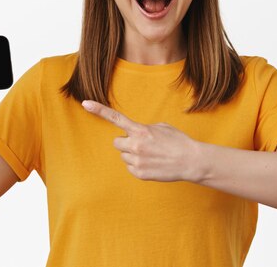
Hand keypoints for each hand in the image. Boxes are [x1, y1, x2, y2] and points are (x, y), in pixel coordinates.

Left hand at [82, 100, 200, 182]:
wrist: (191, 161)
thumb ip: (144, 129)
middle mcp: (135, 145)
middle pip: (117, 142)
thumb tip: (135, 135)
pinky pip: (130, 168)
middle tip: (142, 144)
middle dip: (126, 142)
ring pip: (124, 156)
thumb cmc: (178, 141)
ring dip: (133, 155)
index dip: (99, 110)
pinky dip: (138, 166)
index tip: (85, 103)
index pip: (115, 118)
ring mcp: (137, 161)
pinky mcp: (140, 174)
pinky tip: (152, 164)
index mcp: (140, 130)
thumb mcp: (161, 127)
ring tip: (151, 155)